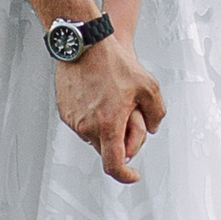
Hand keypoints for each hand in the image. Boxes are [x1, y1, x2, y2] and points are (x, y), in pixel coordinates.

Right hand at [54, 34, 164, 183]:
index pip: (114, 164)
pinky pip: (82, 124)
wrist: (85, 43)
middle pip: (106, 149)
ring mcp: (73, 120)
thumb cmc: (115, 63)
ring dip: (105, 128)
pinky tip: (99, 95)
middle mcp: (87, 126)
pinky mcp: (64, 111)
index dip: (125, 175)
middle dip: (119, 140)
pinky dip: (92, 118)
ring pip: (93, 136)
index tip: (133, 175)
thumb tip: (152, 129)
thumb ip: (156, 114)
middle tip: (129, 116)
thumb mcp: (149, 86)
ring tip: (112, 100)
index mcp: (108, 124)